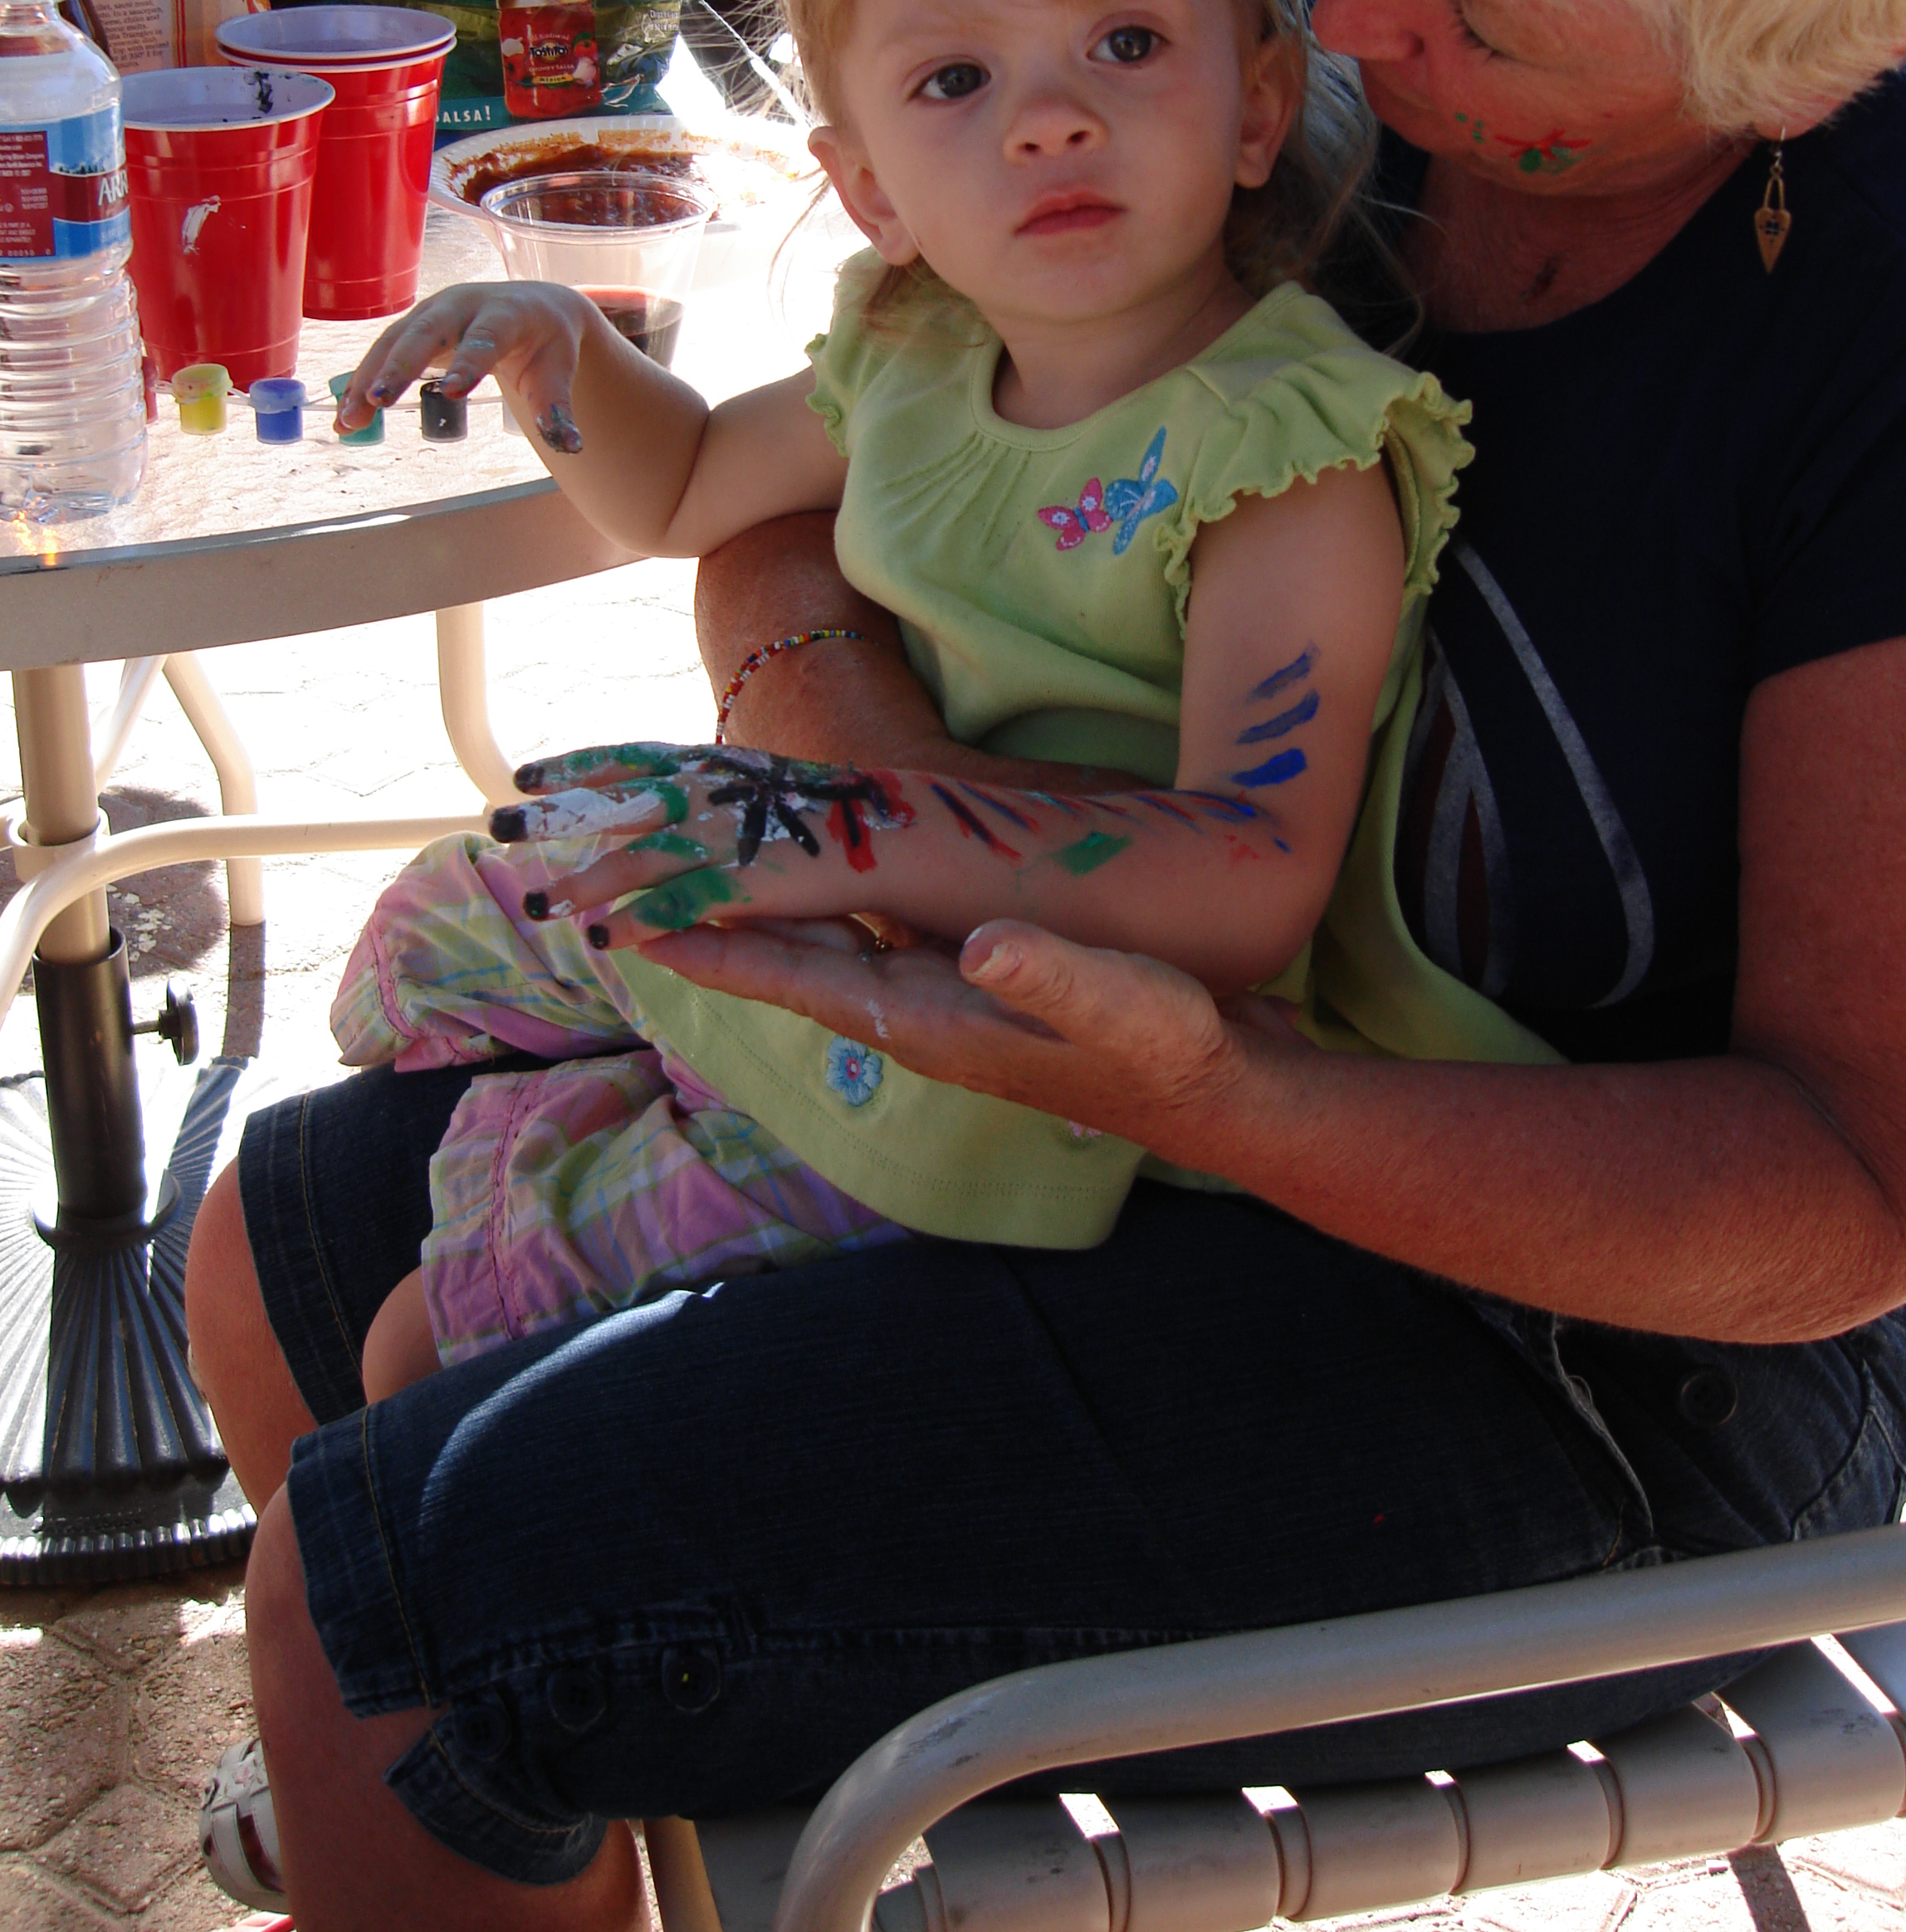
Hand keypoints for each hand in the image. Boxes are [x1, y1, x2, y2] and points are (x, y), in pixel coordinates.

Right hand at [339, 281, 593, 448]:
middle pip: (427, 332)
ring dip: (369, 379)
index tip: (451, 394)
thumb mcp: (558, 371)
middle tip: (379, 400)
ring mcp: (433, 311)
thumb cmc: (547, 344)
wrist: (535, 305)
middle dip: (400, 365)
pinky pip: (383, 351)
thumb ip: (558, 408)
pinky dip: (363, 381)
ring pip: (395, 341)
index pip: (486, 337)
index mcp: (506, 313)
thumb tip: (570, 447)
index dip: (468, 363)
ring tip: (349, 420)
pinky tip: (346, 416)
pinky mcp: (413, 325)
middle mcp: (464, 305)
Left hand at [491, 742, 918, 938]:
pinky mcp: (748, 883)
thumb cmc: (827, 813)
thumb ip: (711, 792)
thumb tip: (664, 799)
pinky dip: (643, 920)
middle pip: (617, 804)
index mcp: (712, 769)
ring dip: (583, 883)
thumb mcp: (758, 787)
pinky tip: (607, 939)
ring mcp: (727, 838)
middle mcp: (710, 796)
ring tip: (536, 903)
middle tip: (495, 820)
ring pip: (638, 860)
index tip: (526, 774)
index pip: (632, 761)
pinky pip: (684, 903)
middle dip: (555, 815)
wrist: (895, 829)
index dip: (577, 768)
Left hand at [637, 916, 1294, 1155]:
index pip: (801, 980)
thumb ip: (1050, 972)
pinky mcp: (976, 982)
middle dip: (719, 929)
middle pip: (795, 965)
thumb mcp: (1118, 1002)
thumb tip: (983, 943)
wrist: (1212, 1087)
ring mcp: (945, 1000)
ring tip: (705, 875)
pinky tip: (825, 879)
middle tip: (637, 889)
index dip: (723, 951)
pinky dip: (837, 906)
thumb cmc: (1165, 1047)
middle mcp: (919, 1012)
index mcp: (930, 1017)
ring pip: (833, 948)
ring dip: (769, 916)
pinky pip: (882, 937)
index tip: (640, 928)